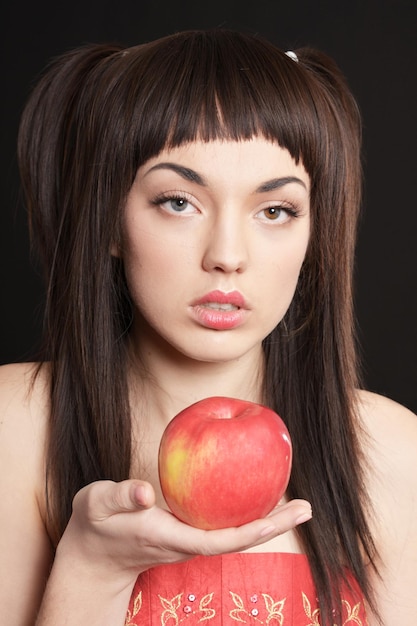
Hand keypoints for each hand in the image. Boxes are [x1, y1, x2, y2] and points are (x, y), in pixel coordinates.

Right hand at [58, 479, 311, 587]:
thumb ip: (119, 496)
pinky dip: (246, 508)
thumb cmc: (95, 524)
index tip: (279, 516)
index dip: (251, 530)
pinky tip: (258, 488)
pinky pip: (224, 521)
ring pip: (235, 531)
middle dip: (274, 525)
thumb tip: (144, 491)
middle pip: (239, 538)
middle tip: (306, 506)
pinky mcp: (189, 530)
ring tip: (296, 500)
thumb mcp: (96, 504)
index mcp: (171, 537)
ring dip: (267, 518)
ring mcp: (190, 538)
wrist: (94, 554)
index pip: (219, 540)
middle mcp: (188, 541)